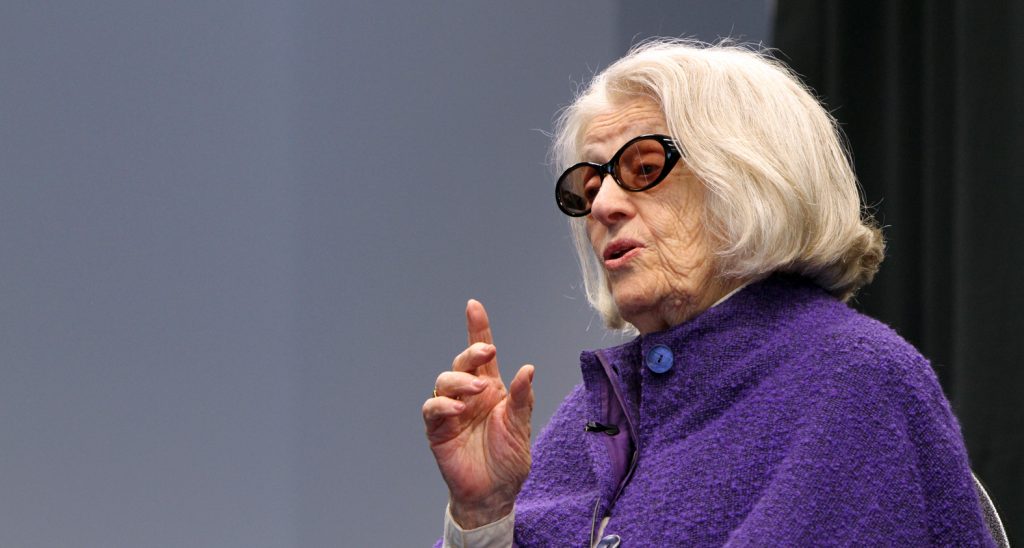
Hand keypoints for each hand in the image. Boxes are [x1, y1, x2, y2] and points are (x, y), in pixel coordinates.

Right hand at [422, 299, 534, 528]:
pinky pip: (432, 408)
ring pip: (444, 381)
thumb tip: (527, 368)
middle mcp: (469, 395)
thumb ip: (523, 398)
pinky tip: (458, 409)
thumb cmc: (509, 459)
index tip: (473, 306)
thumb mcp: (521, 426)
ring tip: (476, 390)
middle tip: (486, 354)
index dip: (477, 329)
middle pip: (462, 362)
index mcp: (491, 389)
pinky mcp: (438, 429)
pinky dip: (442, 404)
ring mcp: (452, 411)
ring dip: (459, 380)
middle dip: (471, 352)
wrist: (494, 493)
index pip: (482, 354)